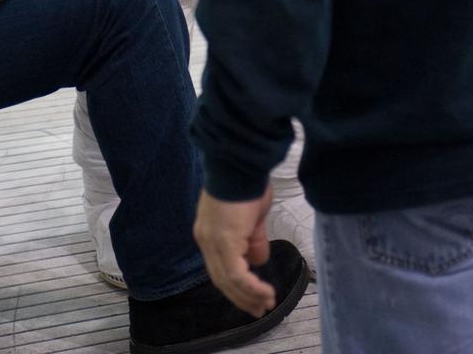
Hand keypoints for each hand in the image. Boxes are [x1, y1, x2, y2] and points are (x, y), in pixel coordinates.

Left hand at [193, 186, 274, 317]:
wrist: (241, 164)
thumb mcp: (253, 217)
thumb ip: (252, 239)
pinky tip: (265, 293)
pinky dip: (252, 287)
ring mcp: (212, 242)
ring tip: (267, 303)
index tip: (253, 297)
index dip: (236, 285)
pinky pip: (237, 275)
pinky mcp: (223, 243)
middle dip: (241, 297)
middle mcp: (206, 240)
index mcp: (209, 232)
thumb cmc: (248, 183)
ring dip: (249, 295)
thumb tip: (257, 261)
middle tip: (259, 309)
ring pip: (228, 280)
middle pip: (221, 279)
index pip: (219, 267)